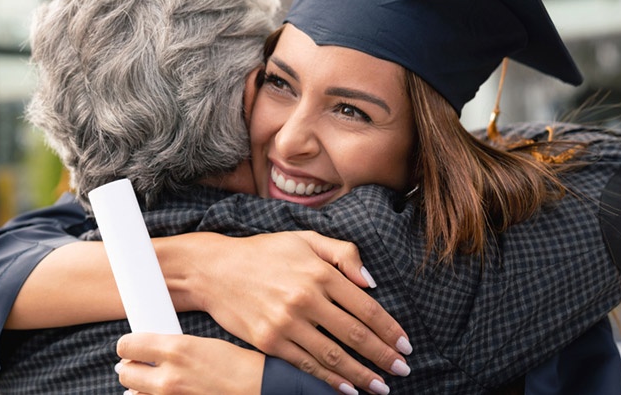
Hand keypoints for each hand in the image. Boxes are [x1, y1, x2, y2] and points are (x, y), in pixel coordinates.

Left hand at [115, 333, 263, 394]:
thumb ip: (174, 346)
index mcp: (176, 349)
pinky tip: (162, 393)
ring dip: (138, 387)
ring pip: (132, 393)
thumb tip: (153, 348)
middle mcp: (168, 377)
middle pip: (125, 372)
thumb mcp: (204, 345)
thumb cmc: (238, 366)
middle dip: (130, 367)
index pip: (128, 345)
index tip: (131, 346)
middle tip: (139, 364)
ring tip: (152, 382)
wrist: (260, 391)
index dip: (127, 345)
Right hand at [178, 230, 410, 393]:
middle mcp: (305, 298)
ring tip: (381, 386)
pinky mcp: (269, 341)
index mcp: (319, 272)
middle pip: (355, 334)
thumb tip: (371, 282)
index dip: (389, 329)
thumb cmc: (263, 252)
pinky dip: (329, 380)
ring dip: (362, 375)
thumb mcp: (304, 240)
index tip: (405, 343)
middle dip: (384, 356)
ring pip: (333, 355)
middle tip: (403, 369)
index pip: (366, 307)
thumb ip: (342, 253)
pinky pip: (305, 364)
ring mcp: (286, 322)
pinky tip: (346, 389)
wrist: (214, 269)